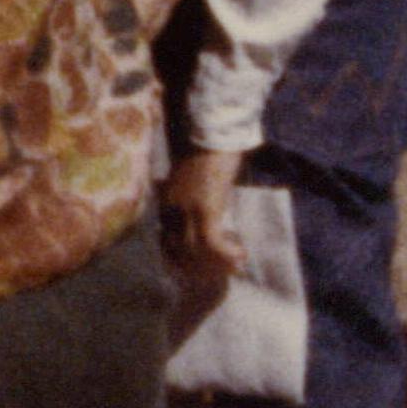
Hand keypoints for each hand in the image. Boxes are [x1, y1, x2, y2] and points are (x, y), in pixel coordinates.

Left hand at [161, 140, 251, 316]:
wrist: (212, 134)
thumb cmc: (208, 155)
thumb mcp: (193, 182)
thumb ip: (192, 198)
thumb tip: (208, 216)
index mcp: (166, 205)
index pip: (166, 244)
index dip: (183, 262)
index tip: (201, 270)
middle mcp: (171, 212)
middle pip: (179, 254)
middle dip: (201, 270)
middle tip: (223, 273)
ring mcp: (186, 212)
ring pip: (195, 253)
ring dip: (216, 265)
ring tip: (235, 266)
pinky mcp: (206, 209)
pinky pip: (212, 243)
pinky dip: (226, 254)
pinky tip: (240, 255)